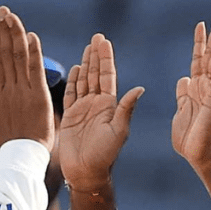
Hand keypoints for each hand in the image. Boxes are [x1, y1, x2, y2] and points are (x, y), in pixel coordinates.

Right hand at [0, 6, 53, 149]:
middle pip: (6, 54)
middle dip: (5, 31)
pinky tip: (31, 36)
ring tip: (11, 16)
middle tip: (3, 11)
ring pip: (18, 58)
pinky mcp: (38, 97)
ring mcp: (23, 92)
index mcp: (0, 95)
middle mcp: (10, 89)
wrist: (21, 159)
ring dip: (16, 35)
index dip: (0, 42)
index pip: (0, 63)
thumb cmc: (11, 146)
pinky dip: (34, 53)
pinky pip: (35, 71)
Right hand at [59, 33, 143, 192]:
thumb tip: (140, 88)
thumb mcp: (119, 131)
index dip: (106, 58)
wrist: (87, 172)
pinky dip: (72, 81)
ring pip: (84, 80)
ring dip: (85, 64)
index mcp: (110, 105)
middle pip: (96, 74)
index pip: (108, 76)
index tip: (104, 41)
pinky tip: (75, 68)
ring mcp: (83, 109)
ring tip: (87, 47)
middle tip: (97, 37)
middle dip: (96, 56)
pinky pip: (70, 94)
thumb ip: (126, 109)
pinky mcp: (71, 116)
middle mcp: (98, 104)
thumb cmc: (105, 155)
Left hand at [171, 12, 210, 173]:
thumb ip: (182, 96)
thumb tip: (184, 79)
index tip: (200, 25)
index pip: (198, 61)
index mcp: (195, 90)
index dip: (199, 43)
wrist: (198, 156)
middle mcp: (206, 87)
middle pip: (210, 55)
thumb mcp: (180, 112)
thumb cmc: (190, 139)